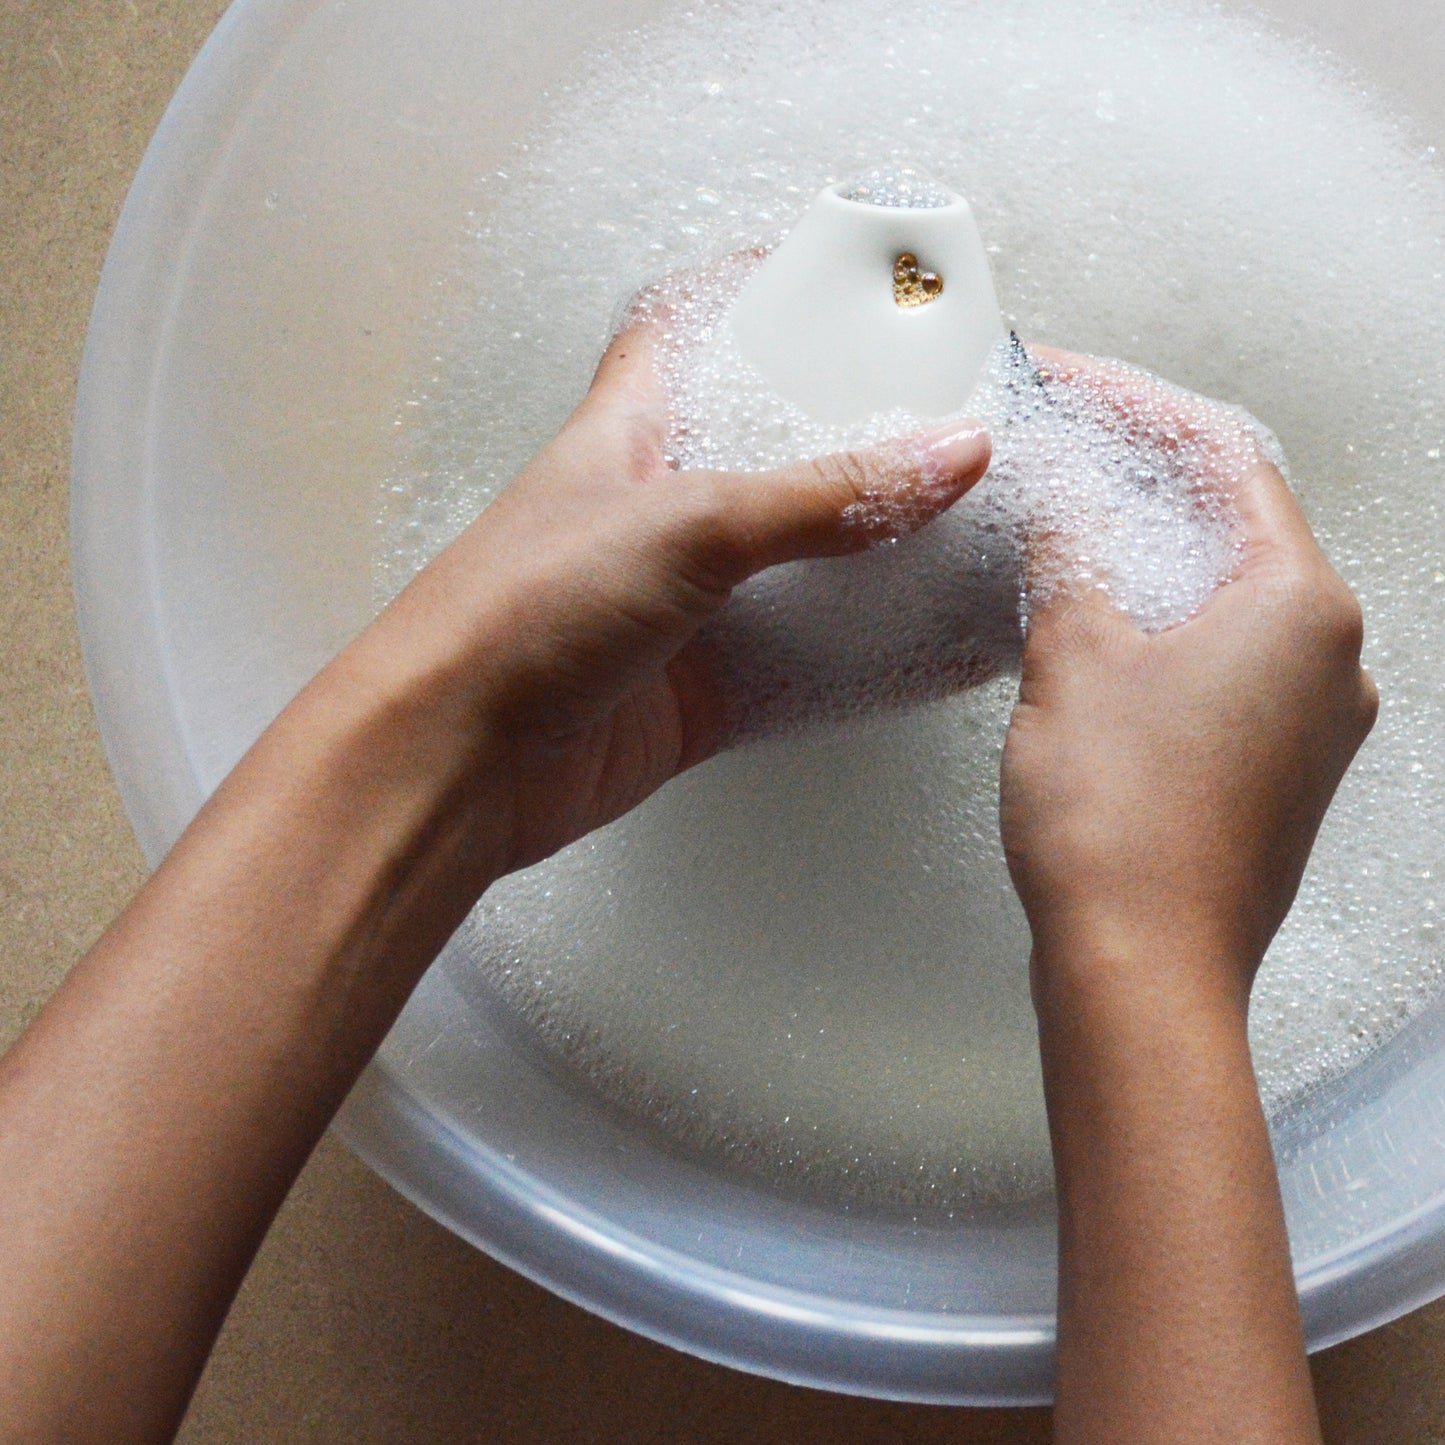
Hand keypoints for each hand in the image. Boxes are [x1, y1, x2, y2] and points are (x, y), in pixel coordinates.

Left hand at [365, 319, 991, 872]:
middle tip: (944, 418)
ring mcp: (686, 598)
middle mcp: (663, 505)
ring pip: (798, 561)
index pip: (696, 327)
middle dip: (854, 434)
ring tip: (962, 525)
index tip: (846, 286)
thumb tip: (944, 453)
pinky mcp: (702, 682)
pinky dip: (859, 656)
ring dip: (868, 552)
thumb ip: (822, 494)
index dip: (763, 296)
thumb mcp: (686, 523)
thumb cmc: (517, 614)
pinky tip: (916, 646)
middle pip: (772, 449)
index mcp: (636, 426)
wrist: (458, 761)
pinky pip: (802, 661)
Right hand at [1000, 349, 1376, 1010]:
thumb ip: (1071, 559)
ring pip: (1231, 604)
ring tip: (1074, 540)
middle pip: (1237, 530)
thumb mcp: (1072, 656)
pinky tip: (1104, 636)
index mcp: (1301, 606)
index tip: (1083, 391)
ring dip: (1155, 564)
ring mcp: (1316, 724)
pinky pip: (1229, 670)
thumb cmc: (1121, 827)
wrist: (1141, 968)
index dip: (1142, 414)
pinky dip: (1169, 634)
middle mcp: (1332, 660)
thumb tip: (1065, 513)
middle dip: (1148, 487)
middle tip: (1073, 456)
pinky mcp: (1281, 775)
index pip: (1226, 462)